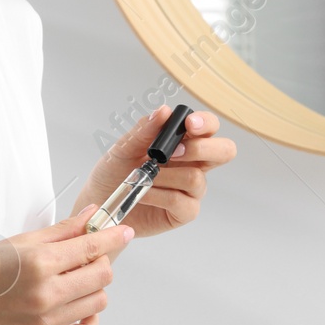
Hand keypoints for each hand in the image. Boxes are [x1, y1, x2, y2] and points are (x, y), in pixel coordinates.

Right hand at [0, 205, 131, 324]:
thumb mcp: (20, 241)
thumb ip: (62, 230)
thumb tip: (92, 215)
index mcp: (39, 263)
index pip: (92, 247)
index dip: (113, 236)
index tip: (123, 231)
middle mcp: (46, 293)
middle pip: (102, 275)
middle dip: (100, 260)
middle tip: (84, 256)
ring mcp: (47, 320)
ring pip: (99, 301)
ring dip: (94, 287)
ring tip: (73, 280)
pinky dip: (90, 317)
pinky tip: (76, 304)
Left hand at [72, 105, 236, 238]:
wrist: (99, 200)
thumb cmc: (114, 171)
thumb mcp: (124, 146)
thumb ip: (145, 129)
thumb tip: (164, 111)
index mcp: (183, 143)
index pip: (209, 128)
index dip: (206, 123)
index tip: (189, 124)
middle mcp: (193, 164)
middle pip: (224, 152)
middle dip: (203, 148)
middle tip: (174, 152)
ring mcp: (190, 190)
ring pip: (196, 178)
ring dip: (167, 176)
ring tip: (145, 177)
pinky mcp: (183, 212)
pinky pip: (183, 202)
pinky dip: (159, 196)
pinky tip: (144, 193)